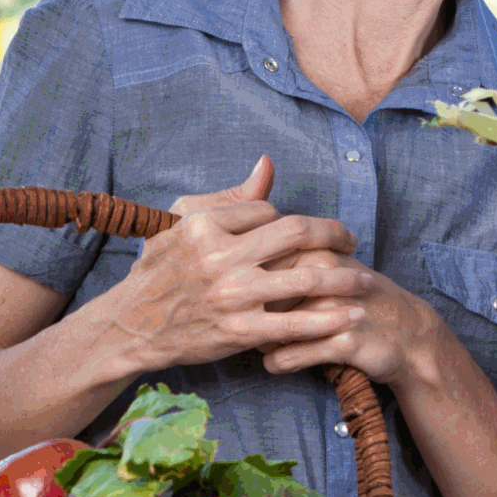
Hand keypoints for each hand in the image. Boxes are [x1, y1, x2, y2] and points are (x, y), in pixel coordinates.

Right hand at [102, 157, 371, 370]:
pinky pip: (297, 323)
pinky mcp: (240, 331)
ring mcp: (232, 295)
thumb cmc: (158, 270)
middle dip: (334, 234)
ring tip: (365, 278)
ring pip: (305, 278)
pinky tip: (353, 316)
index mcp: (205, 224)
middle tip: (352, 241)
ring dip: (345, 277)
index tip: (299, 234)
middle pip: (297, 234)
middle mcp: (219, 257)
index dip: (287, 220)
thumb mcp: (182, 222)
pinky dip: (330, 319)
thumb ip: (231, 198)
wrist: (131, 326)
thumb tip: (268, 165)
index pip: (268, 210)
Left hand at [260, 256, 449, 389]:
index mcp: (314, 250)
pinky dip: (278, 364)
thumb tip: (239, 263)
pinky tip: (285, 361)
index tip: (260, 298)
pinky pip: (285, 358)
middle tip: (263, 325)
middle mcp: (323, 275)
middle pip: (258, 299)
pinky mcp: (342, 341)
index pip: (256, 266)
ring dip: (262, 342)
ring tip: (273, 344)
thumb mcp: (327, 267)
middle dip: (252, 315)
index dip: (250, 287)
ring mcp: (333, 308)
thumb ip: (286, 257)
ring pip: (266, 330)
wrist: (408, 333)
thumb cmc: (358, 299)